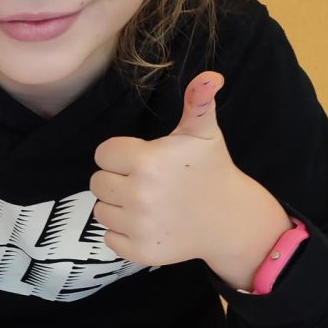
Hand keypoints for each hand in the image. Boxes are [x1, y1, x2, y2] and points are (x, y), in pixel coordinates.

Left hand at [90, 72, 290, 290]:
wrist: (229, 219)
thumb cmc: (211, 170)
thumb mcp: (203, 133)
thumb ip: (197, 102)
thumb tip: (210, 76)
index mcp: (146, 162)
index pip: (103, 154)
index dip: (120, 155)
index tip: (142, 160)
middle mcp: (138, 194)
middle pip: (97, 183)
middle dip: (117, 180)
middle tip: (145, 182)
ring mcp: (138, 225)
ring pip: (101, 211)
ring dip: (118, 206)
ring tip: (147, 202)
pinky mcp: (139, 251)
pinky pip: (109, 238)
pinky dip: (123, 233)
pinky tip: (147, 223)